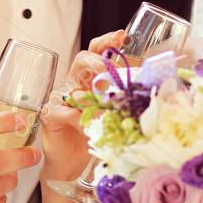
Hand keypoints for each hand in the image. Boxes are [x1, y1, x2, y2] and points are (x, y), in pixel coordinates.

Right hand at [38, 29, 125, 182]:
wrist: (74, 166)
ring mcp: (61, 99)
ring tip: (104, 108)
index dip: (108, 41)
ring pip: (73, 86)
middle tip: (107, 71)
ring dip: (91, 96)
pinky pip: (65, 112)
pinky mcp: (51, 116)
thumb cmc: (96, 137)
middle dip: (97, 62)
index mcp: (92, 79)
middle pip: (83, 59)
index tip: (121, 36)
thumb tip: (151, 86)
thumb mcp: (117, 115)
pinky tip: (88, 129)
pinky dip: (79, 120)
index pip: (98, 51)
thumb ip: (128, 99)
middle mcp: (76, 84)